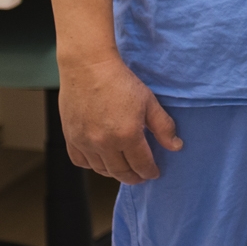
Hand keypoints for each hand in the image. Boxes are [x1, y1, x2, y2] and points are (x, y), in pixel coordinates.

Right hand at [56, 55, 181, 184]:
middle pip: (120, 171)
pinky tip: (101, 161)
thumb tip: (176, 146)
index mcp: (127, 135)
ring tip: (123, 169)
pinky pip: (81, 161)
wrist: (88, 68)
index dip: (149, 172)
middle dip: (133, 177)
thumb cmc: (120, 82)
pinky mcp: (70, 137)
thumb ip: (163, 127)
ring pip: (101, 169)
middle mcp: (104, 143)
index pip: (141, 164)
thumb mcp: (149, 102)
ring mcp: (85, 142)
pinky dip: (92, 165)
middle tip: (140, 177)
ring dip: (114, 173)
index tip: (154, 173)